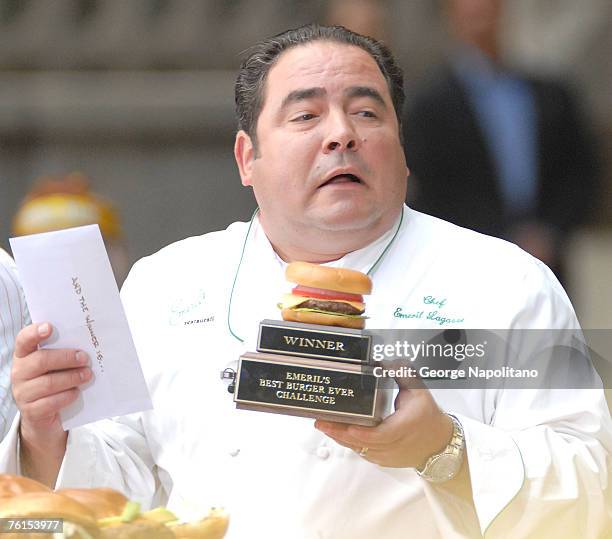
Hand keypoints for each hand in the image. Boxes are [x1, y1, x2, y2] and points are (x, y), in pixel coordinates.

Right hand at [11, 322, 91, 480]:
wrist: (43, 417)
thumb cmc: (53, 381)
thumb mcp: (56, 366)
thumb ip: (63, 352)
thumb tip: (87, 342)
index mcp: (24, 356)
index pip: (23, 340)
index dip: (34, 332)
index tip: (50, 327)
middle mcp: (19, 373)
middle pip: (41, 361)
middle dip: (66, 358)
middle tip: (85, 358)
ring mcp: (23, 393)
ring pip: (48, 383)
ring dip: (71, 378)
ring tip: (87, 375)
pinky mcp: (31, 412)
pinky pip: (50, 403)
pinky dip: (67, 396)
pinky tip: (76, 393)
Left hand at [315, 379, 451, 468]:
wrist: (439, 443)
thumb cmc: (427, 415)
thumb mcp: (418, 390)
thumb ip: (402, 373)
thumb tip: (386, 360)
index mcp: (404, 427)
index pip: (381, 435)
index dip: (363, 433)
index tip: (348, 426)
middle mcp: (395, 445)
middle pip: (363, 443)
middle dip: (340, 433)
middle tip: (321, 422)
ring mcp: (387, 455)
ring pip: (359, 449)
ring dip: (340, 438)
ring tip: (323, 424)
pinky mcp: (382, 460)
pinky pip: (362, 452)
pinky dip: (349, 443)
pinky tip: (335, 433)